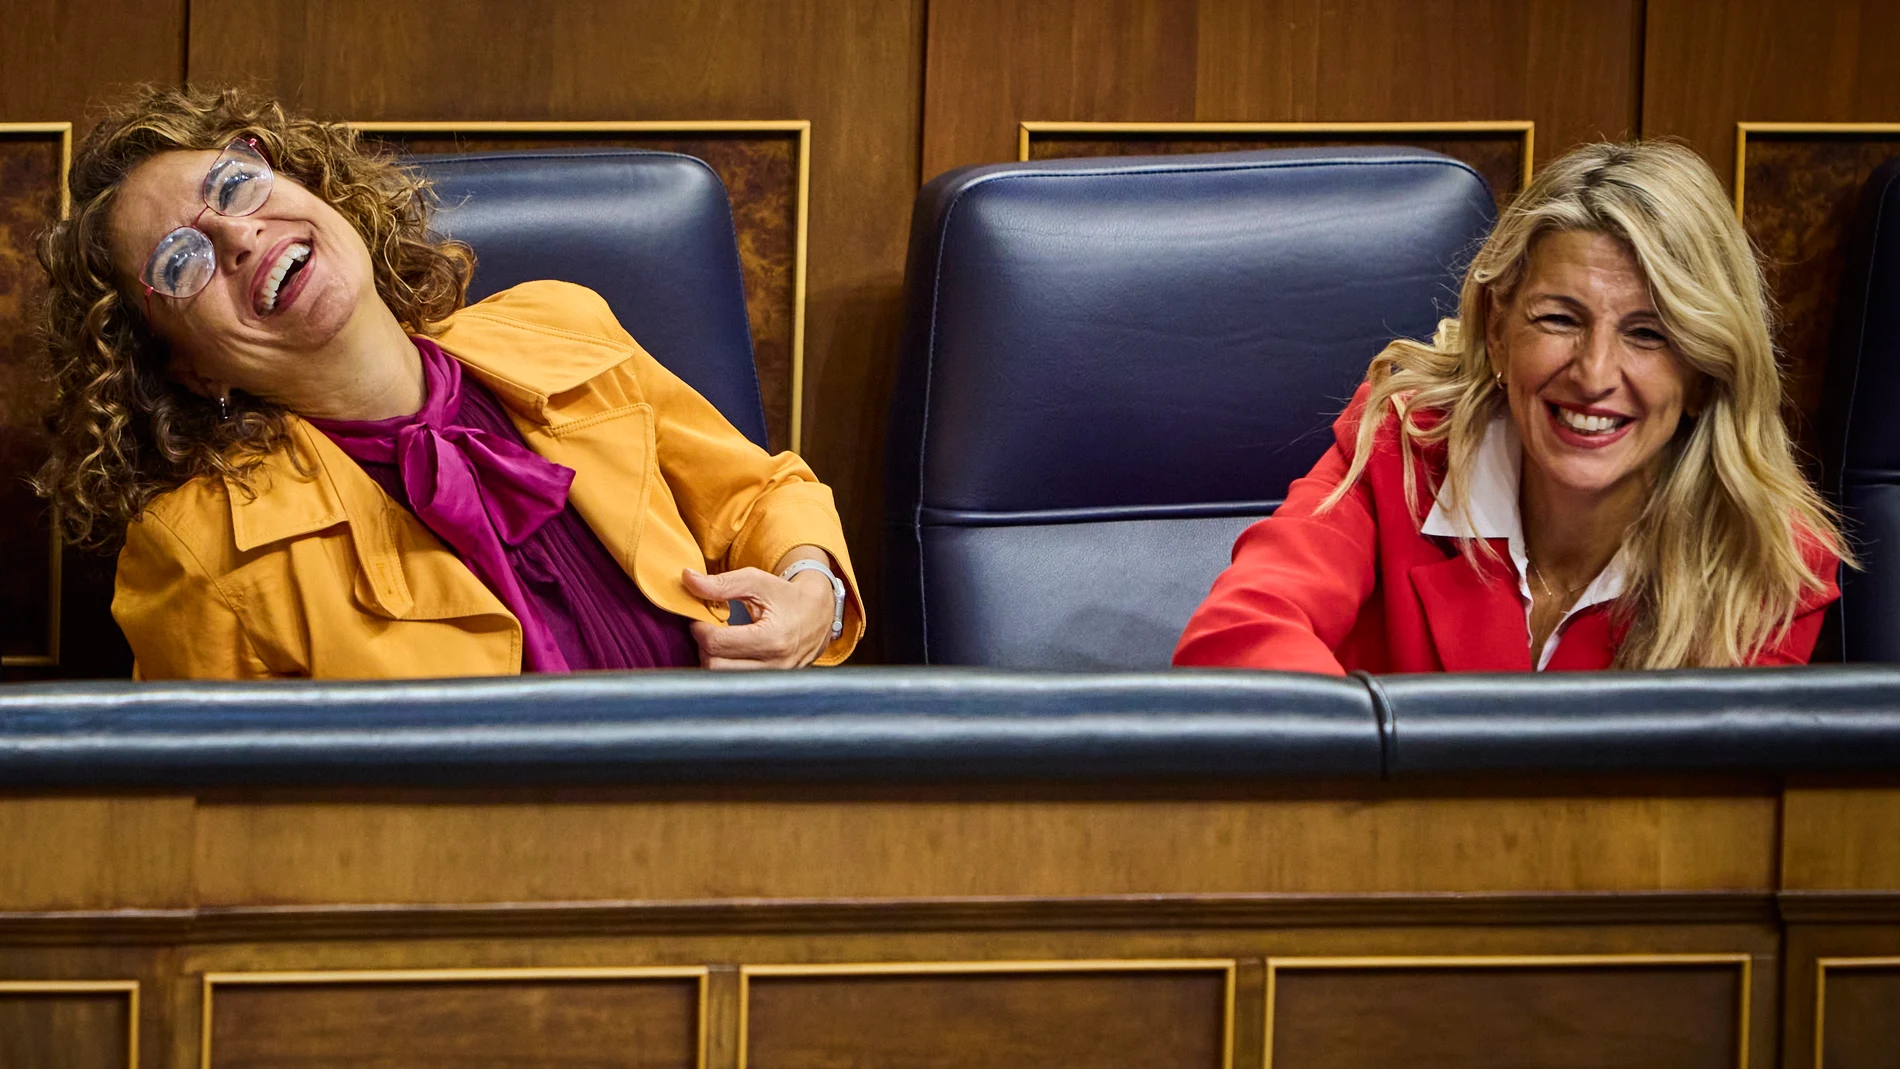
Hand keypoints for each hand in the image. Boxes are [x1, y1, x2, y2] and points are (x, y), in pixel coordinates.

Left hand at [682, 567, 834, 669]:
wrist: (819, 614)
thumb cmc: (787, 596)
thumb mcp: (757, 582)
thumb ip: (721, 583)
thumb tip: (687, 579)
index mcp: (772, 638)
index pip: (716, 642)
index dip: (699, 628)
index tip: (700, 618)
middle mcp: (774, 665)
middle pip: (715, 665)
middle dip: (704, 645)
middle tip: (709, 629)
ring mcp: (774, 679)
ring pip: (722, 679)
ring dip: (713, 658)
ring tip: (720, 640)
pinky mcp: (771, 685)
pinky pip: (735, 682)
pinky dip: (726, 667)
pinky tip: (731, 652)